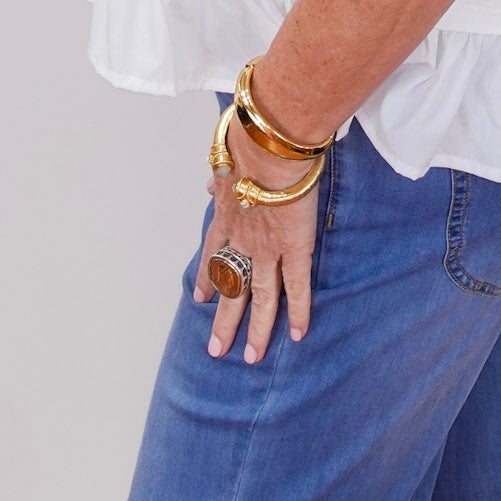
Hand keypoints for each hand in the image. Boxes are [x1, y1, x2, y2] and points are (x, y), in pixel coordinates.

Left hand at [193, 114, 321, 362]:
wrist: (269, 146)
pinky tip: (299, 334)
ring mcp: (268, 248)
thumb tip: (209, 184)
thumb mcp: (225, 160)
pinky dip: (298, 312)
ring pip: (262, 297)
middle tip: (215, 349)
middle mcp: (243, 240)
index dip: (207, 278)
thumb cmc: (248, 143)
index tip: (201, 298)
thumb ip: (220, 176)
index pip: (213, 255)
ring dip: (256, 329)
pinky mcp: (295, 248)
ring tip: (251, 357)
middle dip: (224, 319)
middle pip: (232, 287)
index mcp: (226, 217)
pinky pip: (297, 287)